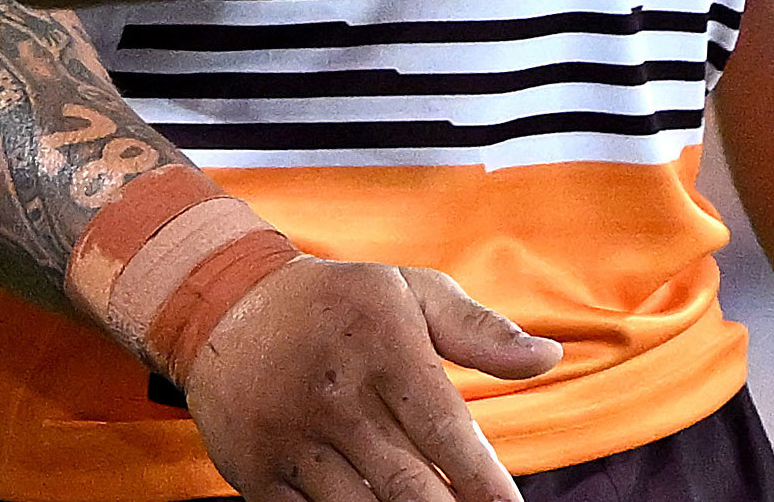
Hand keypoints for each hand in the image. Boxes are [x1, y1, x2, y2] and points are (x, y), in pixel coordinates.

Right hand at [182, 257, 561, 501]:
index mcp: (383, 347)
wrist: (224, 305)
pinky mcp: (258, 473)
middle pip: (407, 485)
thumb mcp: (409, 292)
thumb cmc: (339, 304)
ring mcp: (293, 439)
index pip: (444, 429)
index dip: (483, 481)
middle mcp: (336, 397)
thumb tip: (549, 358)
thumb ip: (479, 330)